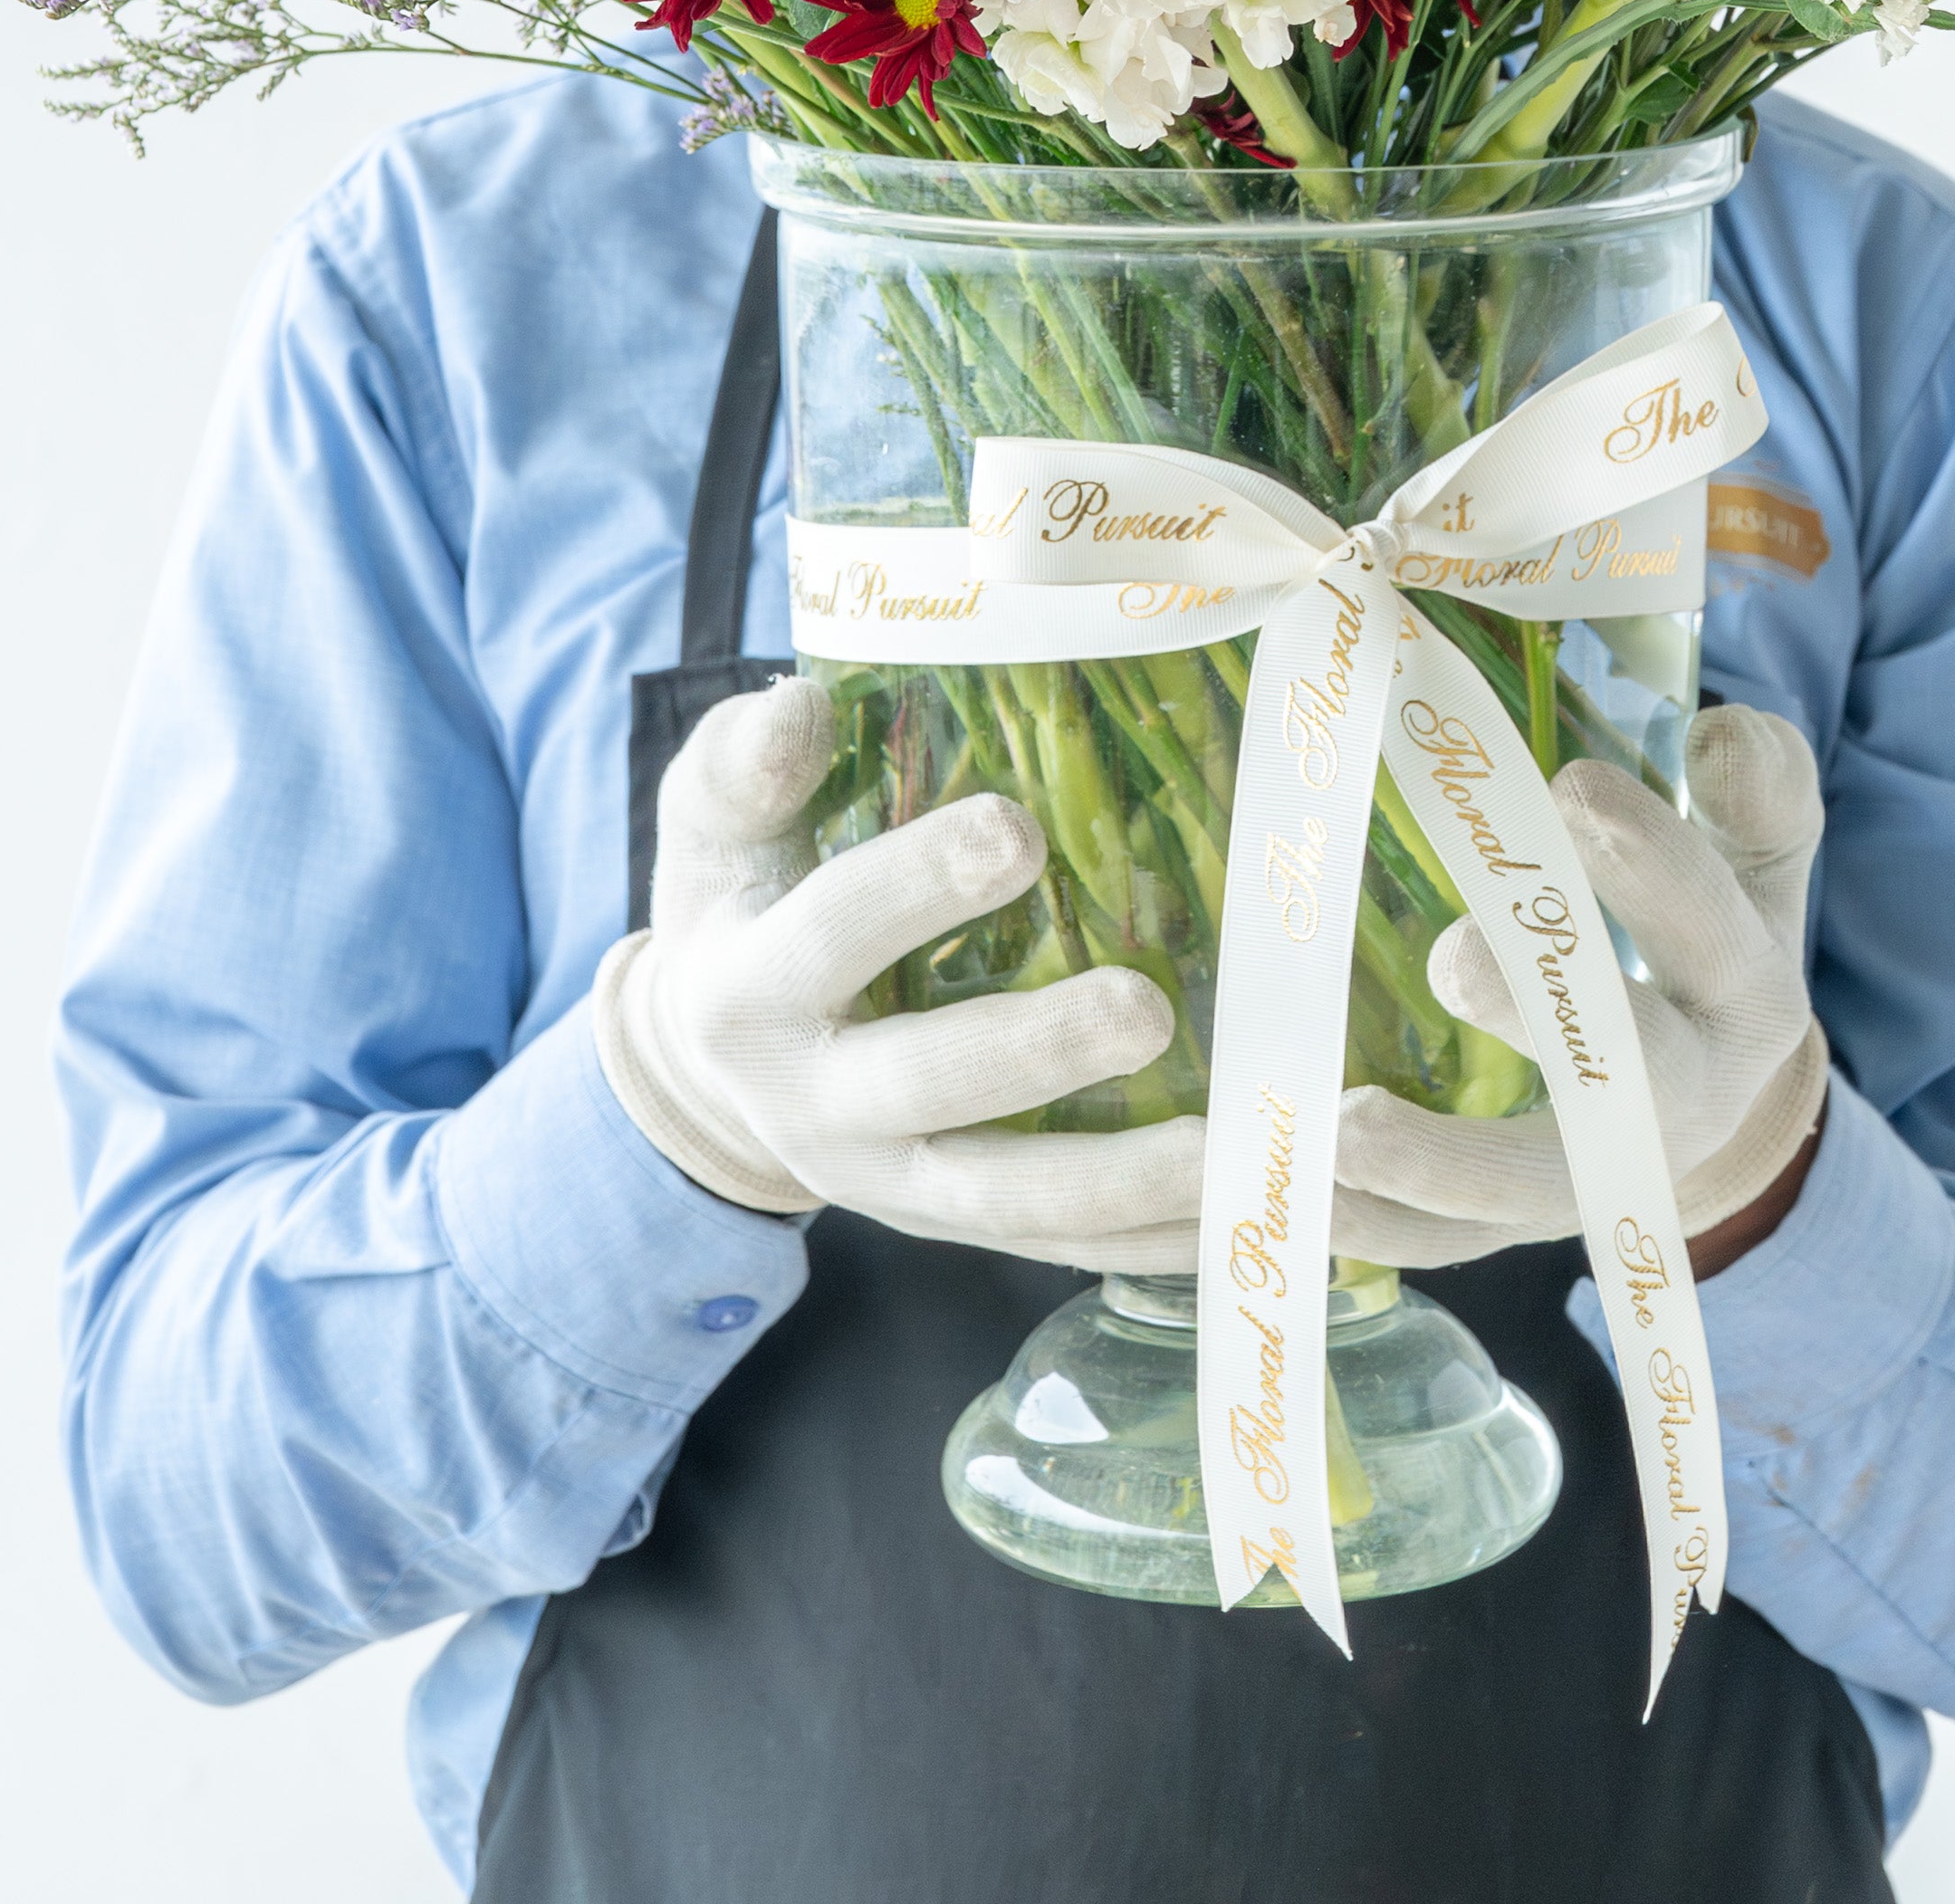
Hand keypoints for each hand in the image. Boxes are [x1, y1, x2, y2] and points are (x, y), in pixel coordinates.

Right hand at [593, 676, 1206, 1270]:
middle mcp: (814, 1105)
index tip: (1017, 828)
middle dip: (1036, 1054)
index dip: (919, 886)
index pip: (834, 935)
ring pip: (1007, 1202)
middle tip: (1145, 1007)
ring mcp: (889, 1184)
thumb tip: (798, 705)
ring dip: (1122, 1180)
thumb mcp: (712, 822)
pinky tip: (1248, 1203)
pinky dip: (1156, 1238)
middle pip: (927, 1090)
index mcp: (753, 990)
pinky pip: (1061, 1248)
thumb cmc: (742, 899)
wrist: (706, 1065)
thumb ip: (744, 763)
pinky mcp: (954, 1226)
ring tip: (1229, 1140)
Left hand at [1331, 702, 1830, 1271]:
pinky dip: (1367, 1229)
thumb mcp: (1759, 864)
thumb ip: (1759, 793)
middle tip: (1454, 958)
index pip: (1711, 923)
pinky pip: (1441, 1247)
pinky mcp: (1516, 1227)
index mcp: (1744, 991)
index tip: (1574, 785)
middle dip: (1542, 1016)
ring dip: (1432, 1162)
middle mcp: (1684, 1100)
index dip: (1651, 860)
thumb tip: (1724, 733)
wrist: (1722, 1108)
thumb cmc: (1711, 942)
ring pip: (1524, 1188)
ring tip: (1339, 1126)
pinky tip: (1293, 1197)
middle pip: (1631, 1073)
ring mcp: (1597, 1177)